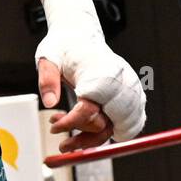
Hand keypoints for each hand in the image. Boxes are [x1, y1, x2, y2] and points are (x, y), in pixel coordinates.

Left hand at [36, 0, 145, 149]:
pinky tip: (87, 127)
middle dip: (85, 139)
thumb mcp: (47, 58)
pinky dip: (109, 132)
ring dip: (94, 138)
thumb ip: (47, 79)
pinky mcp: (133, 97)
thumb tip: (48, 103)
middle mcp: (120, 84)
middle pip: (108, 124)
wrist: (81, 36)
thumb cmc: (64, 47)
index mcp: (100, 74)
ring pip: (119, 128)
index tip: (53, 127)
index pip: (89, 110)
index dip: (71, 123)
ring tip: (69, 134)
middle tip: (62, 144)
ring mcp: (130, 91)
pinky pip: (128, 124)